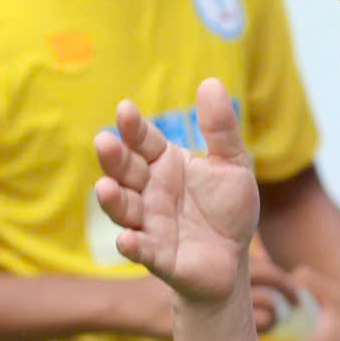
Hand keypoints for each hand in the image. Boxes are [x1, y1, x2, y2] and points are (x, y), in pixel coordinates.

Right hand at [91, 78, 260, 305]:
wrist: (235, 259)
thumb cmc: (228, 208)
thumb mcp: (233, 163)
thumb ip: (220, 128)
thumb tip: (210, 82)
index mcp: (165, 164)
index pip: (143, 141)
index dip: (133, 128)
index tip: (125, 110)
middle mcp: (149, 191)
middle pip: (125, 171)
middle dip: (114, 158)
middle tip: (104, 141)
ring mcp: (149, 223)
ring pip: (123, 209)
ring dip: (112, 200)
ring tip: (105, 188)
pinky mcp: (156, 255)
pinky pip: (140, 249)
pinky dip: (131, 245)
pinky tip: (127, 239)